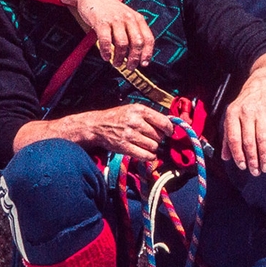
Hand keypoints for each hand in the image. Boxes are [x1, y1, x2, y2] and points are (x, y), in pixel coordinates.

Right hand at [12, 104, 174, 160]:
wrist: (95, 126)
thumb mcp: (132, 110)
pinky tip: (146, 154)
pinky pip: (145, 155)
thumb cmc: (116, 117)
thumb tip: (170, 125)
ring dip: (153, 148)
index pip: (164, 121)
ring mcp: (129, 134)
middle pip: (159, 136)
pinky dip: (149, 157)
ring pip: (153, 146)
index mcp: (139, 109)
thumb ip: (149, 116)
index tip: (169, 133)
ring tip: (146, 145)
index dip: (169, 129)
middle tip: (152, 139)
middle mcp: (135, 121)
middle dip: (158, 139)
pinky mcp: (124, 147)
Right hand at [58, 0, 154, 68]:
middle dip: (134, 58)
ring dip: (120, 57)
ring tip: (116, 63)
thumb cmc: (109, 9)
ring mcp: (115, 20)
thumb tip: (137, 54)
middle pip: (137, 43)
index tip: (144, 64)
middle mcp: (128, 18)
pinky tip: (106, 56)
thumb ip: (133, 31)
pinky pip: (106, 41)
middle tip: (129, 67)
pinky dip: (106, 51)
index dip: (148, 53)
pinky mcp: (101, 22)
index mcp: (137, 18)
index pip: (148, 38)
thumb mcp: (126, 16)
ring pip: (123, 44)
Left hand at [222, 52, 265, 173]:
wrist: (262, 85)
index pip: (233, 138)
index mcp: (232, 114)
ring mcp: (261, 110)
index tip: (242, 167)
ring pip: (262, 137)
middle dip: (252, 158)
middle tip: (255, 172)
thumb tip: (225, 158)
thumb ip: (227, 137)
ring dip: (264, 155)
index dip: (237, 154)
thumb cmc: (245, 106)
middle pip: (248, 140)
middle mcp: (246, 112)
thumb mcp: (232, 117)